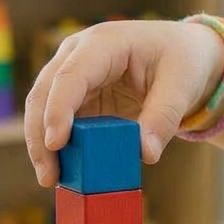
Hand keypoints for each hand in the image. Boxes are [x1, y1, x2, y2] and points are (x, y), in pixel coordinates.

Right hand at [24, 20, 223, 185]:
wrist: (182, 56)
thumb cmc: (182, 61)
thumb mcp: (182, 84)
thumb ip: (164, 117)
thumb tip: (146, 154)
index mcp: (103, 43)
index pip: (70, 75)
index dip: (58, 108)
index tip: (56, 143)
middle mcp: (77, 56)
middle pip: (44, 93)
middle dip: (40, 135)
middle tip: (49, 175)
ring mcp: (72, 77)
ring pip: (41, 111)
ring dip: (42, 147)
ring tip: (52, 180)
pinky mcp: (75, 99)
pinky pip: (57, 125)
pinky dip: (57, 150)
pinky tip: (63, 174)